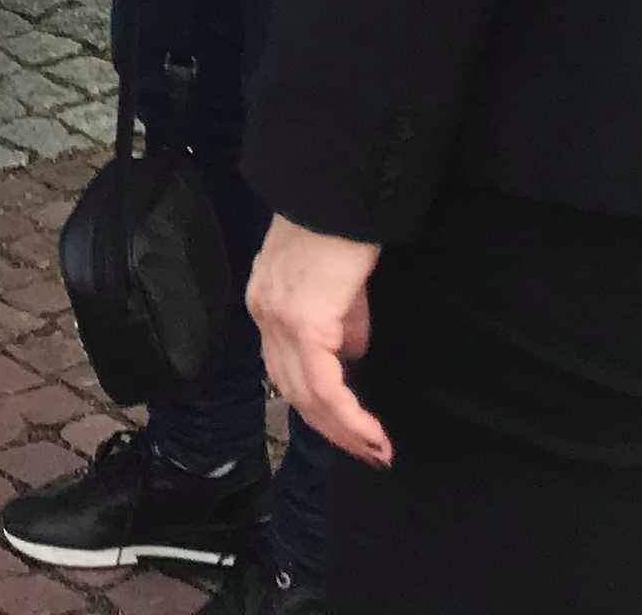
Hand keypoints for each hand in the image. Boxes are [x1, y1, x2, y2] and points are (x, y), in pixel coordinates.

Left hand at [248, 218, 392, 465]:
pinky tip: (372, 432)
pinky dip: (349, 416)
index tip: (349, 429)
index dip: (316, 403)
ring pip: (306, 396)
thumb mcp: (336, 279)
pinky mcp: (305, 323)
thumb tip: (349, 355)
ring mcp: (279, 319)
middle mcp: (263, 313)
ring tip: (377, 451)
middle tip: (368, 453)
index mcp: (265, 300)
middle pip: (290, 390)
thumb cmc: (342, 221)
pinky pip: (325, 386)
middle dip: (331, 429)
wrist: (336, 188)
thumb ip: (338, 319)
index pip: (284, 366)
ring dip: (344, 431)